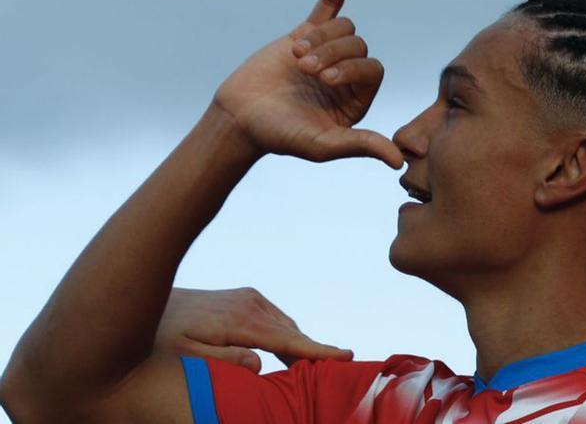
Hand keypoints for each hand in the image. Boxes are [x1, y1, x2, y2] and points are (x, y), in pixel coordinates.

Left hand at [154, 287, 352, 372]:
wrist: (150, 299)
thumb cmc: (162, 337)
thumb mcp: (186, 355)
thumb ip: (222, 360)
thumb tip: (259, 364)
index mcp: (242, 321)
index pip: (288, 341)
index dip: (318, 351)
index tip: (346, 356)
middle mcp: (252, 304)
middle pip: (292, 334)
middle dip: (313, 354)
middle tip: (331, 377)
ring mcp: (251, 298)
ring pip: (286, 326)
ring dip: (298, 346)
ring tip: (310, 370)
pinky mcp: (247, 297)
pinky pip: (276, 320)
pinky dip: (286, 336)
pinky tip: (286, 351)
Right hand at [212, 0, 402, 168]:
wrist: (240, 117)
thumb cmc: (281, 136)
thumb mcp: (324, 145)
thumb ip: (361, 146)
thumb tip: (398, 162)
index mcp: (356, 99)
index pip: (373, 69)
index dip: (353, 68)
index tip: (326, 79)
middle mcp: (346, 75)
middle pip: (359, 46)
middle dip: (333, 53)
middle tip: (305, 70)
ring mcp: (327, 52)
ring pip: (343, 28)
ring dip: (321, 38)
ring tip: (297, 57)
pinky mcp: (305, 34)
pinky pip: (329, 5)